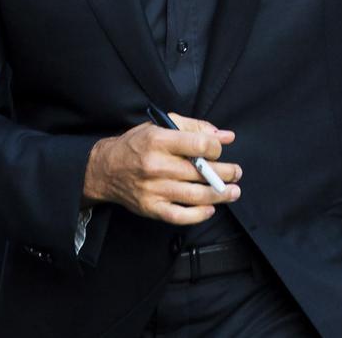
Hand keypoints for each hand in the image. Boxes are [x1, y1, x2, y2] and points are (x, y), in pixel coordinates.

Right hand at [84, 113, 240, 224]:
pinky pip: (180, 215)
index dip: (216, 148)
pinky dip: (199, 214)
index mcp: (159, 140)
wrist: (105, 169)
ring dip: (220, 194)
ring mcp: (153, 189)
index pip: (199, 145)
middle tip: (236, 172)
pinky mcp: (151, 208)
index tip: (219, 150)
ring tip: (232, 191)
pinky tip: (210, 208)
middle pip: (201, 172)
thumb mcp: (161, 126)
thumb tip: (226, 136)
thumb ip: (195, 127)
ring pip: (195, 195)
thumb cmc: (137, 145)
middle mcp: (156, 165)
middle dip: (226, 173)